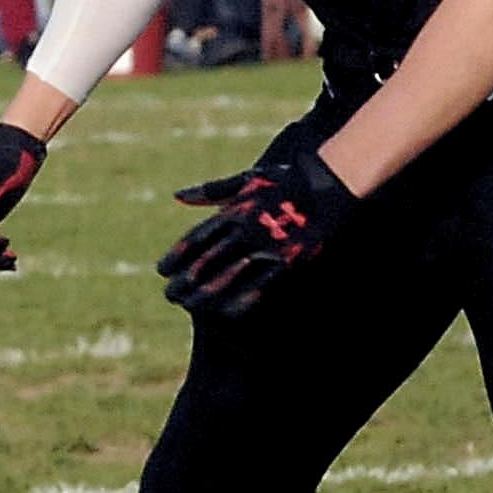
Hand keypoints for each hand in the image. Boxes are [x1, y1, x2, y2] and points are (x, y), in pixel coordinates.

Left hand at [157, 149, 354, 318]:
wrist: (330, 182)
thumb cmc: (285, 180)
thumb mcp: (246, 180)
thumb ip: (211, 192)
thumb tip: (178, 195)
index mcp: (234, 210)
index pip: (195, 239)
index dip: (175, 258)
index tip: (161, 272)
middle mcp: (246, 229)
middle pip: (206, 262)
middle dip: (184, 281)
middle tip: (170, 295)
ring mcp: (267, 245)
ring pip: (228, 276)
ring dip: (205, 295)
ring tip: (189, 306)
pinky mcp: (289, 259)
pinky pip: (261, 285)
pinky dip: (241, 300)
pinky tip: (225, 313)